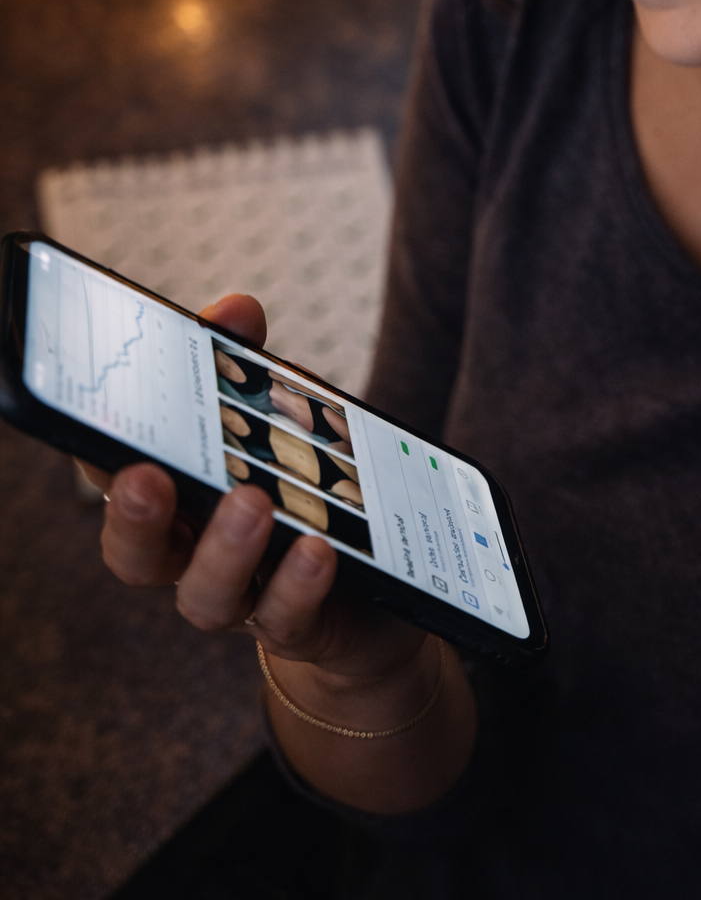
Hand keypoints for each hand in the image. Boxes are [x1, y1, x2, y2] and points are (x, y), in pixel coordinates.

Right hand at [89, 294, 424, 682]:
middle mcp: (189, 553)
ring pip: (205, 596)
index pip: (114, 479)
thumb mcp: (278, 417)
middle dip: (134, 517)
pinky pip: (285, 615)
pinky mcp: (295, 623)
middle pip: (136, 553)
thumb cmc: (299, 485)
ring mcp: (239, 596)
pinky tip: (318, 549)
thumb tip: (235, 311)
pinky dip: (298, 583)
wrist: (371, 582)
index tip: (97, 426)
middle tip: (147, 478)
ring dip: (224, 549)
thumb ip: (249, 364)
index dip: (97, 459)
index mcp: (173, 497)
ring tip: (253, 501)